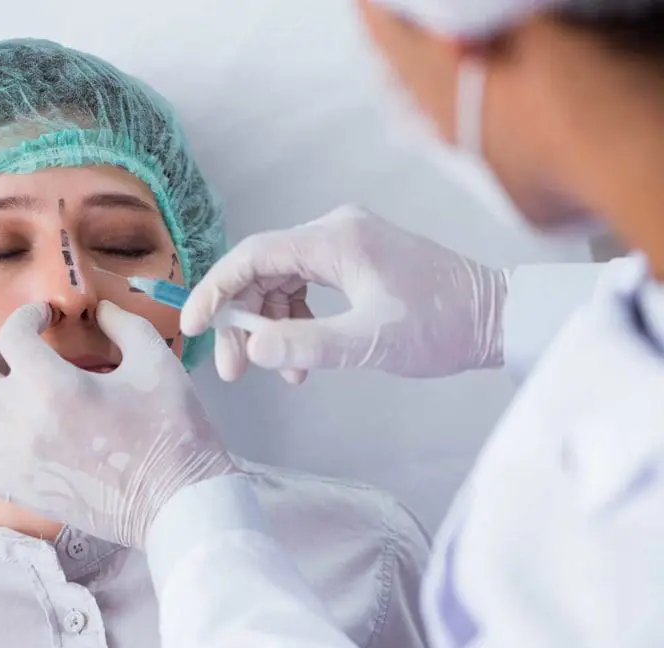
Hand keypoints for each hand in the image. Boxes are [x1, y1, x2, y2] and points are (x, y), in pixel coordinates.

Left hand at [0, 301, 238, 548]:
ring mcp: (14, 461)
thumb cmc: (172, 429)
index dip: (28, 316)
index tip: (47, 317)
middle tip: (20, 353)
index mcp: (50, 385)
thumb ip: (123, 325)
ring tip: (13, 392)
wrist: (175, 501)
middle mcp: (19, 422)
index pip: (13, 335)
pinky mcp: (21, 491)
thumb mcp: (156, 362)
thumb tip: (101, 309)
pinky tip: (17, 437)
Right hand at [181, 205, 508, 381]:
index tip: (192, 326)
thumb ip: (306, 344)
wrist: (498, 317)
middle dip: (242, 321)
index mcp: (335, 239)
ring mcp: (345, 244)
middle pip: (262, 271)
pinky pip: (305, 288)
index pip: (253, 257)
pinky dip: (295, 323)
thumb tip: (251, 347)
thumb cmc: (443, 326)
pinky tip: (301, 360)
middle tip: (234, 370)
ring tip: (278, 373)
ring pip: (281, 283)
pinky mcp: (355, 262)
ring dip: (269, 327)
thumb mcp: (372, 342)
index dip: (215, 290)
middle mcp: (334, 231)